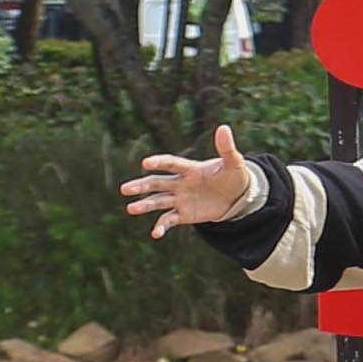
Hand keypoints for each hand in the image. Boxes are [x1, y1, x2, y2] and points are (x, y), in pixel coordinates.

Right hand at [121, 127, 262, 235]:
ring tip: (130, 209)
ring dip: (145, 205)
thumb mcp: (234, 163)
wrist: (237, 197)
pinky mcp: (183, 214)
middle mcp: (180, 183)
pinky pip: (169, 220)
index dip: (159, 162)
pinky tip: (155, 234)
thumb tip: (224, 128)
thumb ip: (227, 148)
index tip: (145, 163)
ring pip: (158, 201)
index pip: (171, 164)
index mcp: (190, 169)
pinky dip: (161, 226)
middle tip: (125, 189)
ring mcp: (180, 199)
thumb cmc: (234, 176)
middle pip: (157, 183)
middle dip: (141, 186)